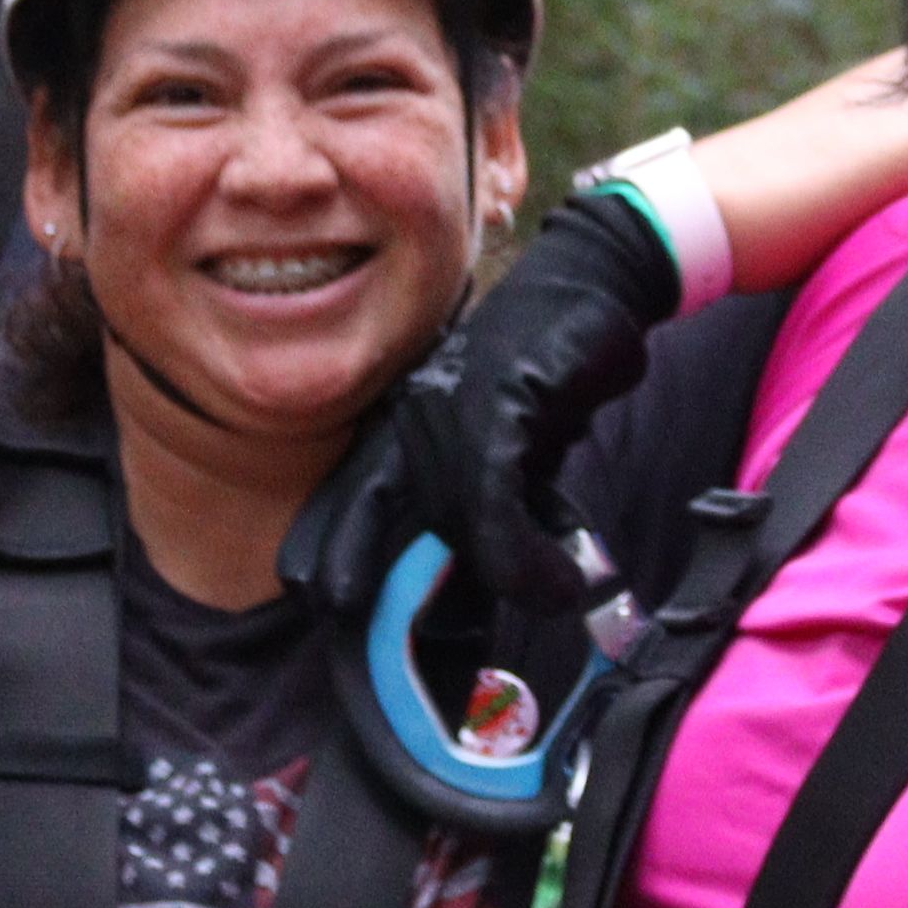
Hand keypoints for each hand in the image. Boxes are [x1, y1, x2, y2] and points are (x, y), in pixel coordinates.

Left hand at [336, 189, 676, 616]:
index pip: (348, 496)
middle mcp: (412, 416)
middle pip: (372, 513)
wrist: (589, 282)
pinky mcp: (498, 401)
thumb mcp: (503, 437)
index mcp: (401, 423)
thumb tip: (486, 574)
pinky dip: (526, 553)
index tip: (318, 598)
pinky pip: (491, 499)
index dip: (330, 549)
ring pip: (447, 517)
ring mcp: (450, 407)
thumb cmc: (544, 368)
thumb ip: (483, 498)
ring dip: (503, 572)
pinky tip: (560, 581)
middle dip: (363, 575)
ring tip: (550, 595)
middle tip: (367, 624)